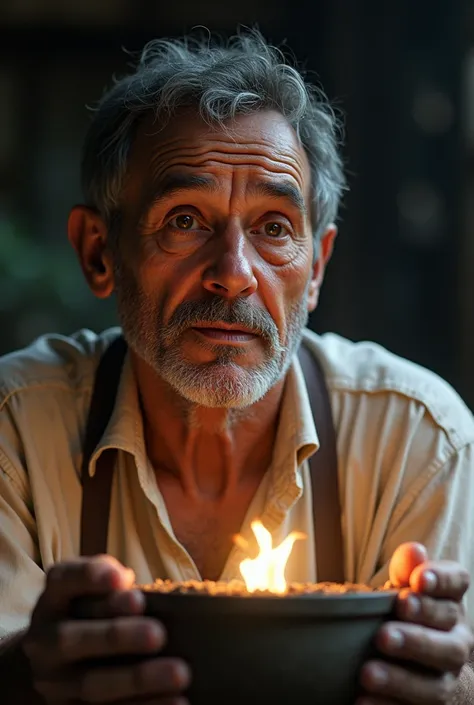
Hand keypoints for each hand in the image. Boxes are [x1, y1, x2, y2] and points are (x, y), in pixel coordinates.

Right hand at [22, 555, 189, 703]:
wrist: (53, 661)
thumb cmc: (89, 611)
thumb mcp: (90, 589)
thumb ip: (108, 577)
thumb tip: (126, 579)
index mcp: (52, 601)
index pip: (64, 581)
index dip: (90, 577)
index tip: (122, 578)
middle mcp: (45, 642)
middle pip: (72, 639)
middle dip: (116, 636)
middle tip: (157, 634)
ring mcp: (55, 682)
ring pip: (92, 685)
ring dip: (137, 680)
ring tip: (179, 673)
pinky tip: (177, 701)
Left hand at [358, 543, 473, 704]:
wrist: (411, 661)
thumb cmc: (403, 614)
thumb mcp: (403, 588)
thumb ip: (406, 570)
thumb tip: (414, 551)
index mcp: (451, 604)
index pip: (459, 584)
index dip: (442, 581)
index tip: (418, 580)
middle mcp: (458, 642)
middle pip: (449, 644)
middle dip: (416, 639)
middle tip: (383, 635)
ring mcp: (448, 679)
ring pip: (434, 685)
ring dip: (400, 678)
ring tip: (367, 672)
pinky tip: (363, 700)